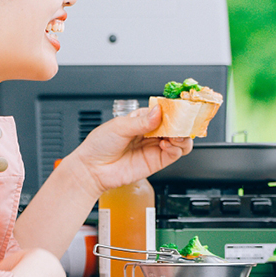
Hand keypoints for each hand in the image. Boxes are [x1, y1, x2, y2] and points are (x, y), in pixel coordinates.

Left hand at [62, 103, 192, 198]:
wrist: (93, 169)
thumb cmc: (99, 145)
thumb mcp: (119, 126)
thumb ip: (141, 121)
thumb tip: (158, 112)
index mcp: (142, 119)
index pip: (164, 111)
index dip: (174, 109)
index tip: (180, 108)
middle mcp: (151, 132)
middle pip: (176, 125)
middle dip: (182, 123)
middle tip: (182, 122)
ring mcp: (155, 147)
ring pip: (180, 140)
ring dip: (182, 136)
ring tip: (175, 135)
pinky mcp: (157, 162)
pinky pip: (175, 154)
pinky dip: (177, 148)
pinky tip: (166, 145)